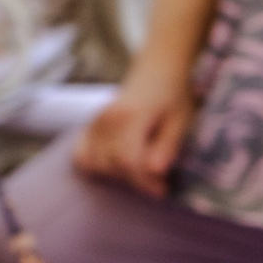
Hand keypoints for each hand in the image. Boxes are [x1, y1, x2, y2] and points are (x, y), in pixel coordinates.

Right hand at [73, 55, 193, 194]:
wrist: (158, 71)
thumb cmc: (173, 97)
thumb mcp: (180, 120)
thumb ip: (168, 146)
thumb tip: (157, 172)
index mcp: (131, 116)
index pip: (128, 160)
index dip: (144, 181)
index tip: (162, 190)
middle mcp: (107, 119)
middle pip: (113, 165)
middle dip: (136, 180)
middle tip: (158, 181)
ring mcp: (96, 122)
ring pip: (98, 164)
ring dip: (118, 175)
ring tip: (140, 170)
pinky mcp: (91, 126)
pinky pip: (82, 155)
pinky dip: (94, 166)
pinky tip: (115, 166)